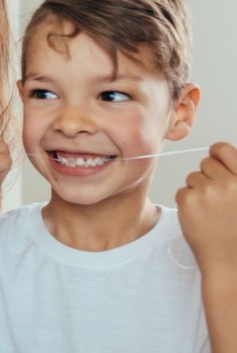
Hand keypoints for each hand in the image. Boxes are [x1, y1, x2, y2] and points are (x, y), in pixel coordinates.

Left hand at [176, 142, 236, 271]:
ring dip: (199, 191)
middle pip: (206, 163)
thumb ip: (236, 178)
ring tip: (212, 213)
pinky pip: (183, 191)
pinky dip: (189, 203)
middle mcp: (229, 183)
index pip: (223, 149)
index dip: (218, 155)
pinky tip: (201, 219)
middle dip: (209, 177)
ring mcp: (208, 191)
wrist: (232, 266)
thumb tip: (219, 154)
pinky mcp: (188, 201)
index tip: (217, 163)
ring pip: (193, 177)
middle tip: (217, 200)